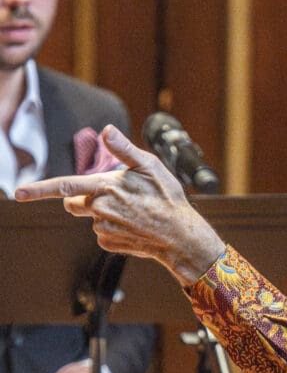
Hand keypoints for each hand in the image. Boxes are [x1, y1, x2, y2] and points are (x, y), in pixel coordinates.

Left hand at [15, 126, 224, 286]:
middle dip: (87, 198)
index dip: (39, 188)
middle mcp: (101, 209)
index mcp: (107, 187)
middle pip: (75, 202)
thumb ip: (125, 149)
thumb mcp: (152, 167)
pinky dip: (113, 228)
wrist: (181, 237)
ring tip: (134, 212)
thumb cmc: (168, 198)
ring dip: (105, 213)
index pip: (65, 186)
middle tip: (117, 197)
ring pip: (91, 217)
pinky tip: (134, 226)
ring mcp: (104, 228)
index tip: (19, 192)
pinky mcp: (109, 243)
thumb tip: (107, 130)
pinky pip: (102, 232)